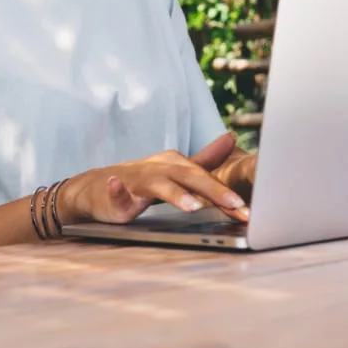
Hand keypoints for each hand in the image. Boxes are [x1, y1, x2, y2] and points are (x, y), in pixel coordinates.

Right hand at [61, 133, 249, 225]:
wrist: (98, 187)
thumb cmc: (141, 181)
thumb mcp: (175, 171)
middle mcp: (157, 168)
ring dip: (174, 193)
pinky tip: (116, 186)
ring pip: (156, 184)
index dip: (227, 192)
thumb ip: (204, 159)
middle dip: (213, 191)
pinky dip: (116, 189)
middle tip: (235, 206)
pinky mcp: (113, 194)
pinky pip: (114, 191)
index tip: (249, 209)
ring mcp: (134, 180)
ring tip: (192, 206)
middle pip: (188, 177)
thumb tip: (231, 139)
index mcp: (173, 163)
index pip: (205, 177)